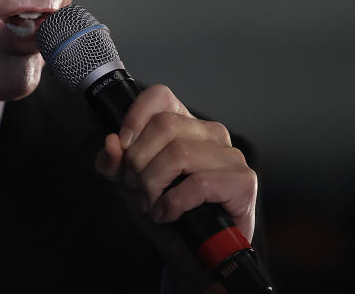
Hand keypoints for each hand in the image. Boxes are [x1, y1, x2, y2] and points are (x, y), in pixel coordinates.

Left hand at [94, 84, 257, 240]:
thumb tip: (111, 144)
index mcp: (185, 125)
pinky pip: (199, 182)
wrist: (192, 258)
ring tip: (152, 204)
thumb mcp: (129, 186)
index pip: (160, 96)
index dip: (135, 117)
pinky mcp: (243, 182)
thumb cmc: (166, 215)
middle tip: (137, 187)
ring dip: (154, 185)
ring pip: (179, 154)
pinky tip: (169, 213)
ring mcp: (230, 156)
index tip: (123, 144)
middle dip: (139, 161)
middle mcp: (210, 133)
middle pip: (164, 125)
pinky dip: (174, 203)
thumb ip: (114, 164)